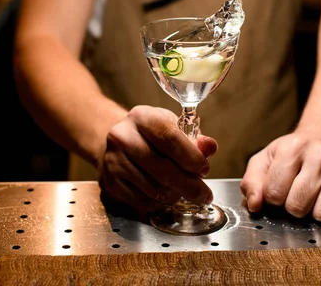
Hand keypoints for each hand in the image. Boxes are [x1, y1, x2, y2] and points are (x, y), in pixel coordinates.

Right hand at [99, 105, 217, 211]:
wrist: (119, 142)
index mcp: (142, 117)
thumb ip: (194, 139)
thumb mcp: (173, 127)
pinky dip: (160, 203)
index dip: (191, 157)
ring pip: (154, 189)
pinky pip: (142, 201)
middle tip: (204, 194)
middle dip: (189, 185)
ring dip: (175, 194)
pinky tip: (166, 194)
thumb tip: (209, 148)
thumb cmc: (152, 134)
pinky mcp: (111, 182)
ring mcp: (114, 161)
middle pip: (162, 168)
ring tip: (183, 190)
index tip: (204, 169)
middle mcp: (123, 137)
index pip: (169, 138)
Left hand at [240, 131, 320, 221]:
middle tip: (297, 193)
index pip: (273, 195)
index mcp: (292, 148)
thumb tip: (255, 205)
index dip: (273, 199)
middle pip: (297, 207)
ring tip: (315, 195)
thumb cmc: (294, 152)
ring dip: (316, 212)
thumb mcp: (267, 158)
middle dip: (293, 207)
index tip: (279, 189)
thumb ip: (252, 181)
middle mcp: (319, 155)